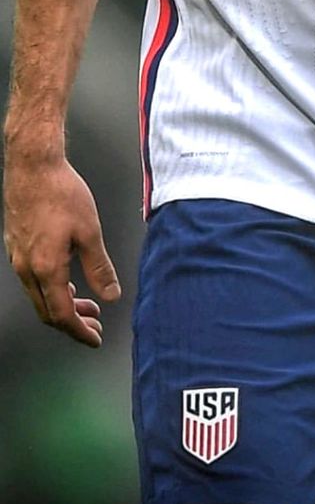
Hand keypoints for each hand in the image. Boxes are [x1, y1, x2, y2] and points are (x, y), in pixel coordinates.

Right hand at [3, 154, 120, 345]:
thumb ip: (99, 267)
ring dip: (62, 304)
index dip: (80, 331)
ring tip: (85, 302)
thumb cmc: (60, 191)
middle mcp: (27, 268)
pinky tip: (67, 278)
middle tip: (94, 323)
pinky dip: (51, 288)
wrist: (32, 165)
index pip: (62, 315)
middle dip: (72, 323)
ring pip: (38, 296)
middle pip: (47, 312)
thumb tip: (110, 295)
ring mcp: (18, 258)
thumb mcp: (90, 231)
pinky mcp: (16, 246)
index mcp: (47, 268)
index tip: (94, 338)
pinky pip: (32, 280)